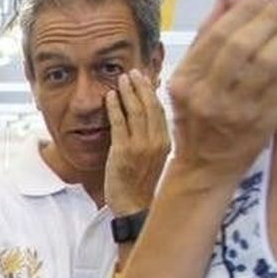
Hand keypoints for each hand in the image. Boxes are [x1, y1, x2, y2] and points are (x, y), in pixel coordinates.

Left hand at [103, 68, 170, 215]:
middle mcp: (156, 141)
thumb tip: (150, 119)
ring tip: (122, 78)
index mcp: (167, 141)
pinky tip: (110, 97)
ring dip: (128, 92)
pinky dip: (114, 108)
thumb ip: (154, 138)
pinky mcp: (123, 151)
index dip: (153, 92)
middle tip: (134, 72)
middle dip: (141, 86)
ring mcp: (140, 145)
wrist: (134, 205)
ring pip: (136, 111)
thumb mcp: (155, 157)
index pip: (161, 110)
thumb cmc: (141, 184)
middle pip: (150, 106)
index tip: (148, 78)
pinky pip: (118, 124)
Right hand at [167, 0, 276, 186]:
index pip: (215, 37)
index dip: (245, 10)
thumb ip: (203, 40)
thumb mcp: (186, 81)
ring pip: (266, 62)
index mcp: (185, 83)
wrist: (205, 167)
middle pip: (241, 46)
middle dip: (267, 17)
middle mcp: (207, 96)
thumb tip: (226, 2)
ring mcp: (235, 110)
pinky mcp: (260, 119)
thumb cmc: (197, 120)